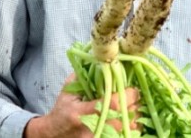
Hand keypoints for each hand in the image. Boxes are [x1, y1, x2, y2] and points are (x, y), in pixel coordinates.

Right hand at [23, 74, 138, 137]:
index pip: (112, 105)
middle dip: (134, 106)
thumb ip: (82, 77)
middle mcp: (91, 127)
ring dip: (134, 117)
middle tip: (136, 96)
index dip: (127, 96)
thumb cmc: (62, 110)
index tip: (133, 89)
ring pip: (127, 129)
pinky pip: (124, 135)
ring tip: (133, 106)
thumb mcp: (67, 92)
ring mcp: (97, 137)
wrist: (55, 133)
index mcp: (81, 112)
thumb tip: (98, 61)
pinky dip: (131, 127)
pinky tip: (128, 119)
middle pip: (123, 119)